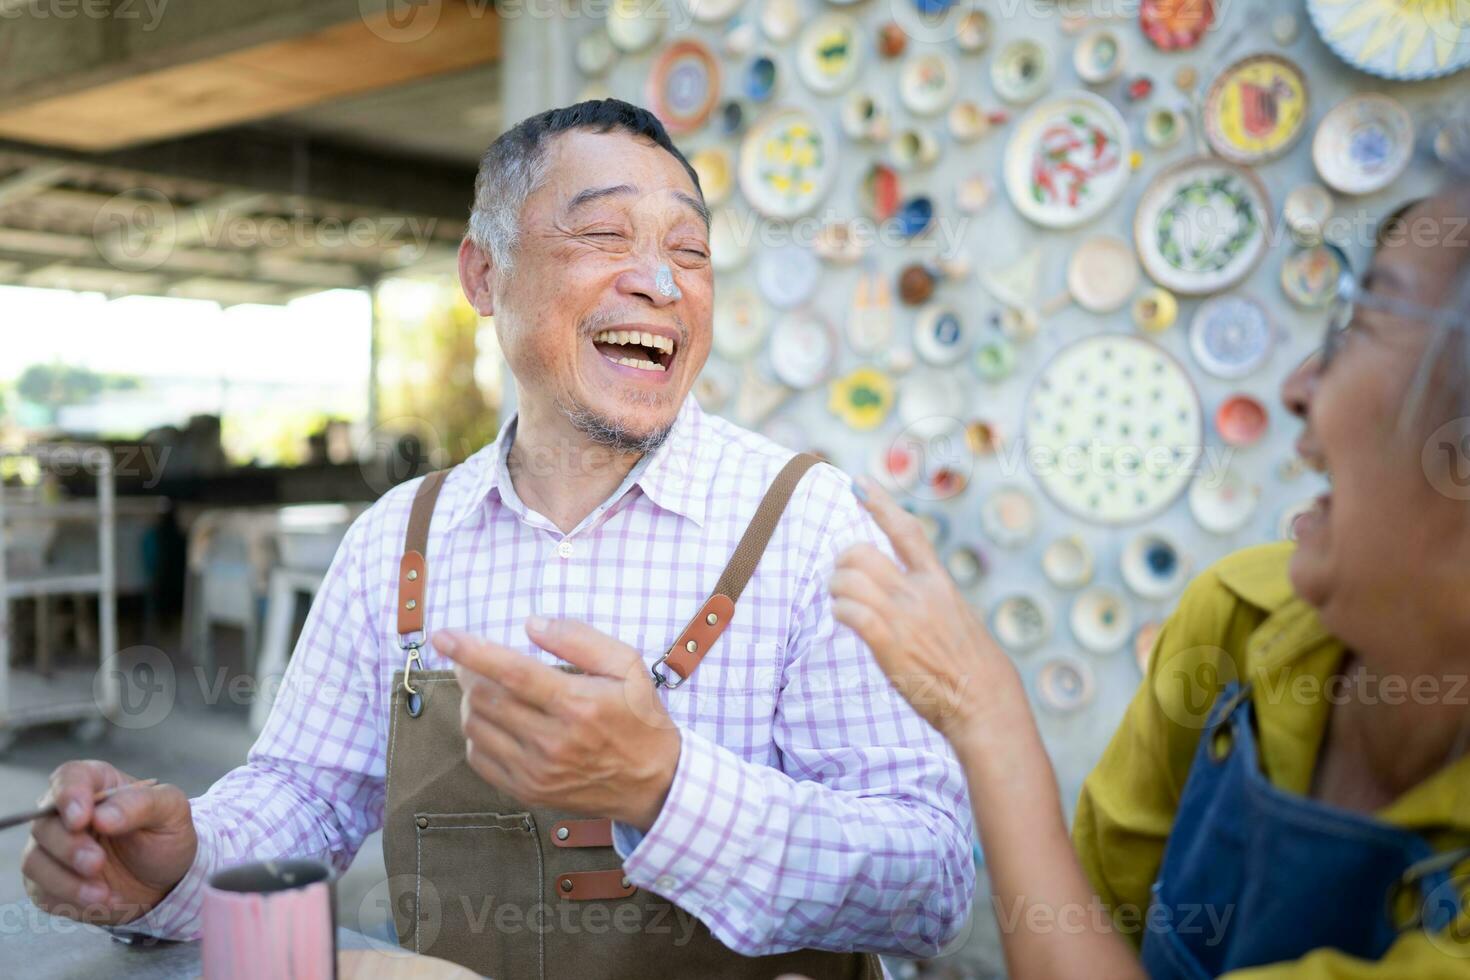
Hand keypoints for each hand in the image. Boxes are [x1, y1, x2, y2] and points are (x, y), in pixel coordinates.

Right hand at [22, 760, 196, 925]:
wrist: (164, 881)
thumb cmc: (164, 836)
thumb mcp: (171, 811)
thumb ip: (141, 804)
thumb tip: (102, 816)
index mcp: (96, 783)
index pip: (69, 776)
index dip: (69, 795)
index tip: (81, 819)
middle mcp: (65, 813)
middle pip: (44, 823)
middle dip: (69, 846)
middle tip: (96, 863)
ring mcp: (52, 848)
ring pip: (34, 860)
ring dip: (66, 880)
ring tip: (103, 892)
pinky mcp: (47, 882)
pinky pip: (42, 891)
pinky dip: (71, 899)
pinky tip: (103, 901)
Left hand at [436, 618, 681, 831]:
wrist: (654, 784)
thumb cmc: (640, 717)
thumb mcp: (627, 665)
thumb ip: (579, 639)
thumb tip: (532, 624)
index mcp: (577, 704)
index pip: (511, 672)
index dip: (471, 651)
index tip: (443, 635)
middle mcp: (553, 741)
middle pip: (485, 699)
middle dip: (467, 671)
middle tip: (471, 660)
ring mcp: (538, 771)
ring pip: (476, 728)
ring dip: (470, 702)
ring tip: (486, 689)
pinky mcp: (529, 791)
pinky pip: (479, 759)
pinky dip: (476, 734)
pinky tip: (494, 722)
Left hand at [830, 477, 1024, 743]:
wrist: (985, 702)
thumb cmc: (972, 667)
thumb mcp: (958, 617)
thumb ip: (932, 598)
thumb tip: (912, 591)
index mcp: (938, 582)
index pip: (906, 531)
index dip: (880, 503)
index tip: (860, 481)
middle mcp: (920, 593)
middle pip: (862, 552)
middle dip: (843, 562)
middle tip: (844, 579)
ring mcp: (904, 617)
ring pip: (849, 579)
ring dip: (837, 589)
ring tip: (843, 603)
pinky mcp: (889, 645)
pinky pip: (849, 612)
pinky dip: (840, 612)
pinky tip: (845, 619)